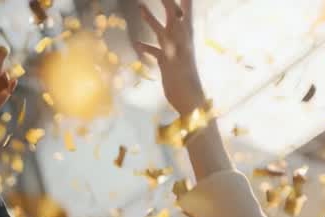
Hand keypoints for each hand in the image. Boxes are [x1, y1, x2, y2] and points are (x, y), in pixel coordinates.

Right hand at [135, 0, 206, 116]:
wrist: (187, 99)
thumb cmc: (184, 80)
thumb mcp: (177, 59)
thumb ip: (171, 43)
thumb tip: (168, 29)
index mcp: (183, 34)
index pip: (180, 9)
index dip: (176, 0)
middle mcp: (178, 38)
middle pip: (171, 14)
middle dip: (165, 2)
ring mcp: (171, 49)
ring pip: (160, 29)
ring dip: (150, 19)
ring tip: (140, 7)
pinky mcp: (165, 60)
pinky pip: (154, 49)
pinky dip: (145, 45)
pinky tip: (136, 43)